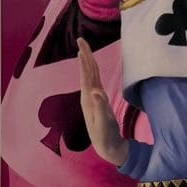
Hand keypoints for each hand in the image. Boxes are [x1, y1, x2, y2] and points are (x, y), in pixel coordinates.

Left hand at [77, 38, 128, 165]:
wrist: (106, 145)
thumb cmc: (105, 135)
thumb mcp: (103, 122)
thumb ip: (100, 106)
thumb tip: (96, 91)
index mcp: (89, 98)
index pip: (87, 74)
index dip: (85, 60)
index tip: (81, 46)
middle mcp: (88, 96)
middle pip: (87, 71)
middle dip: (85, 55)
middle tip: (81, 40)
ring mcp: (93, 98)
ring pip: (90, 75)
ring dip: (87, 62)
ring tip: (84, 50)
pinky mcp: (98, 101)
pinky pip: (95, 81)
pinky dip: (93, 72)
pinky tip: (91, 68)